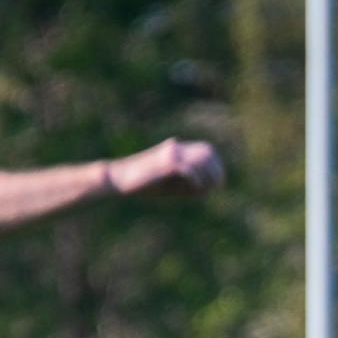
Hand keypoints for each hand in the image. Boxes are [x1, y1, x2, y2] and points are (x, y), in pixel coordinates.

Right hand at [106, 139, 224, 196]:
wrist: (120, 179)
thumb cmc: (145, 184)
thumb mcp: (171, 183)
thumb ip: (190, 181)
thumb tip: (211, 186)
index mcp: (178, 149)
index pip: (208, 150)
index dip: (217, 166)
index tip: (216, 183)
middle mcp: (176, 148)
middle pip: (208, 153)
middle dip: (215, 172)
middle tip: (213, 188)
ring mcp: (170, 154)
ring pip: (201, 159)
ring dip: (206, 177)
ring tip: (201, 190)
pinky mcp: (164, 163)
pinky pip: (188, 170)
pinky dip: (194, 182)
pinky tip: (191, 190)